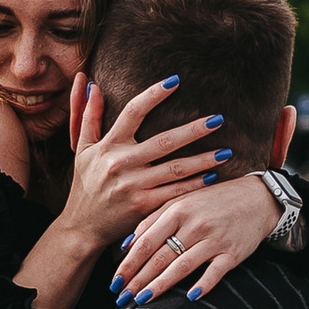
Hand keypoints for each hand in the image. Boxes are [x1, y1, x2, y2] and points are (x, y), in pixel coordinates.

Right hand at [16, 77, 229, 308]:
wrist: (82, 227)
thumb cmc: (86, 184)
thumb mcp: (82, 149)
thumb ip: (87, 115)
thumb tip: (92, 83)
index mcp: (109, 145)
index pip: (133, 112)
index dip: (154, 94)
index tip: (175, 81)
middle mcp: (121, 164)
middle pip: (164, 141)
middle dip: (194, 130)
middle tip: (219, 119)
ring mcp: (134, 186)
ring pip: (176, 169)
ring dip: (204, 160)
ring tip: (226, 152)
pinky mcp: (143, 206)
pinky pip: (175, 193)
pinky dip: (195, 185)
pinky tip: (214, 177)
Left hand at [113, 165, 282, 307]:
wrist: (257, 198)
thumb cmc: (213, 201)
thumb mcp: (181, 201)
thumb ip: (153, 220)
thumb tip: (126, 245)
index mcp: (177, 210)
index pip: (146, 241)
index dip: (128, 263)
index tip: (114, 281)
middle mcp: (194, 224)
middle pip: (160, 257)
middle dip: (138, 279)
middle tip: (122, 297)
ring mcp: (214, 239)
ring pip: (182, 266)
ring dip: (160, 285)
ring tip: (142, 300)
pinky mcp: (233, 252)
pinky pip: (215, 272)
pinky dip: (202, 285)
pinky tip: (189, 298)